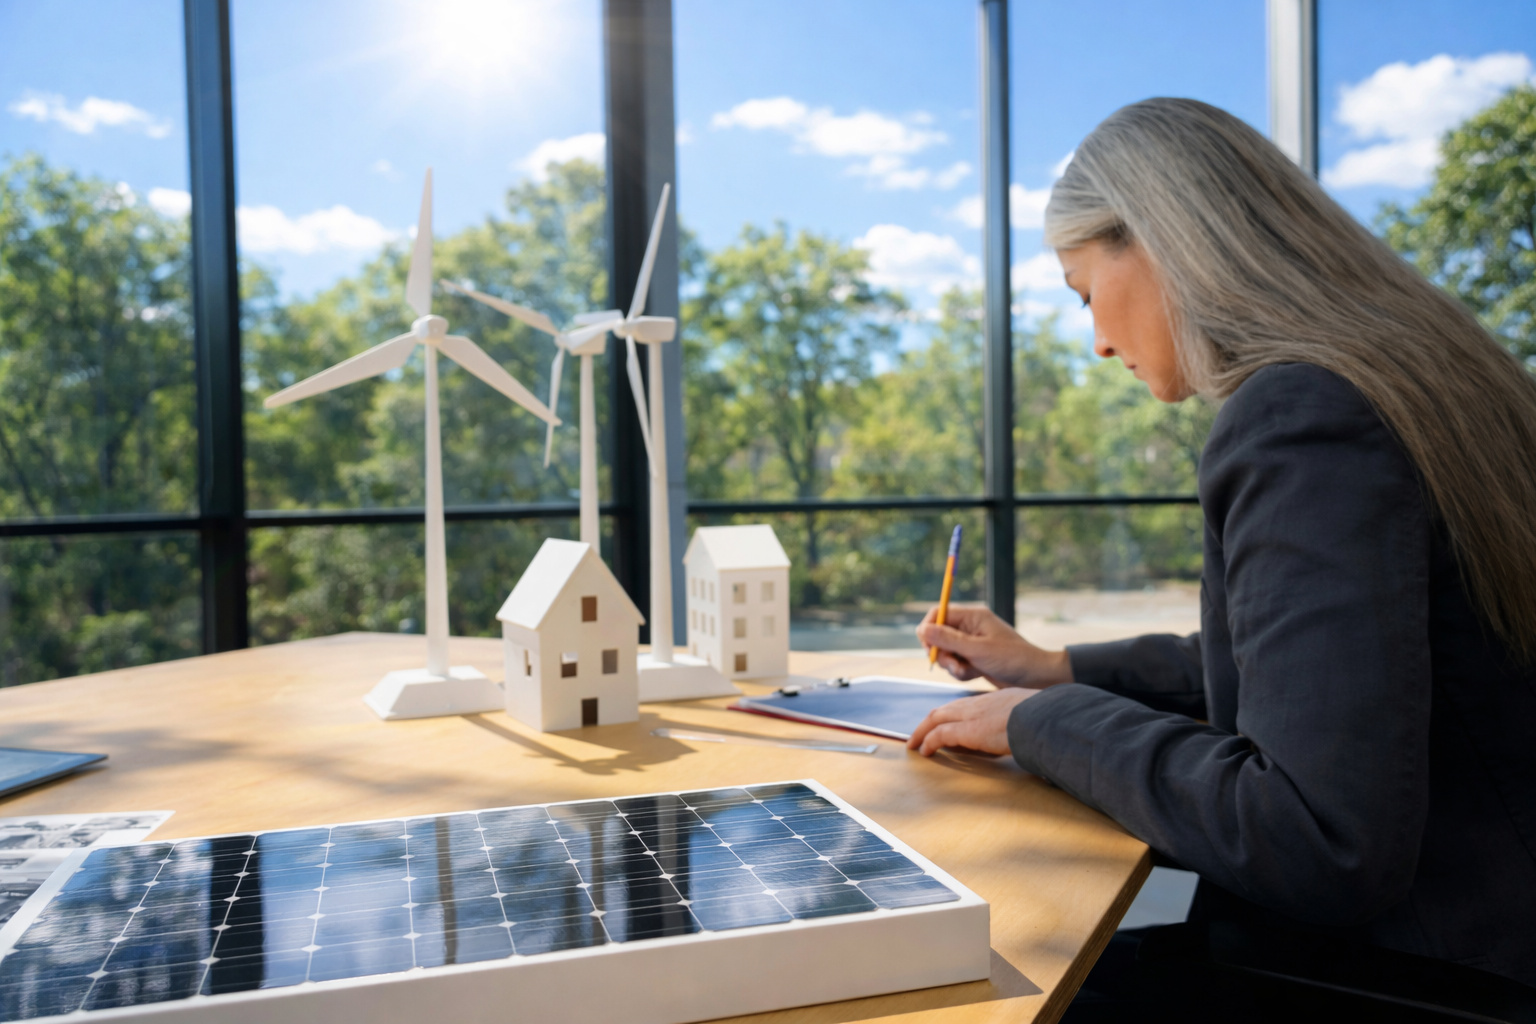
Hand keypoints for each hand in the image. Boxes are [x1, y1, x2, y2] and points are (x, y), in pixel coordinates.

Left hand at [907, 687, 1037, 756]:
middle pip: (944, 710)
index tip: (942, 723)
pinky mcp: (968, 730)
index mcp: (992, 700)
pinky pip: (940, 735)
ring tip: (915, 744)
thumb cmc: (1044, 718)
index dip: (949, 715)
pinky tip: (925, 751)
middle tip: (919, 734)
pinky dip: (929, 742)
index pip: (963, 706)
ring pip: (936, 718)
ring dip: (922, 731)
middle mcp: (977, 704)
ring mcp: (971, 715)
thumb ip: (1019, 722)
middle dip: (929, 722)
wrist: (1044, 717)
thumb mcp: (1029, 714)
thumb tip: (1020, 734)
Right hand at [916, 605, 1073, 688]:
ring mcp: (971, 643)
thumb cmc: (1012, 659)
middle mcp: (970, 627)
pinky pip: (955, 664)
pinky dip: (961, 672)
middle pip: (938, 635)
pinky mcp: (974, 658)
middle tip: (952, 665)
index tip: (927, 647)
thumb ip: (948, 639)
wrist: (1035, 678)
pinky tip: (975, 675)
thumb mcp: (977, 650)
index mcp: (972, 616)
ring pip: (945, 652)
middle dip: (941, 653)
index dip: (928, 629)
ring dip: (952, 665)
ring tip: (968, 672)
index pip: (938, 613)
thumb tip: (921, 629)